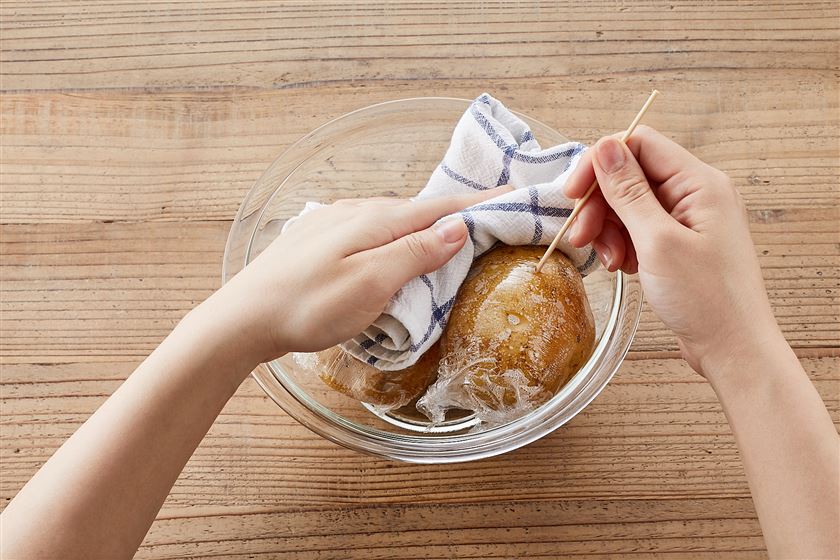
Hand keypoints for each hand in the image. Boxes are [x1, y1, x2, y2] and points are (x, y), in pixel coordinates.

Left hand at [199, 187, 509, 365]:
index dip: (479, 202)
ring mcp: (335, 223)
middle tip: (491, 216)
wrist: (242, 318)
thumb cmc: (307, 306)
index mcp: (374, 220)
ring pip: (394, 219)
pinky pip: (373, 230)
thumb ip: (414, 253)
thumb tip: (457, 228)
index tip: (514, 193)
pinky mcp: (321, 239)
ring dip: (425, 224)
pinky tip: (396, 248)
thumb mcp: (370, 284)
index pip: (440, 207)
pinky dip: (398, 235)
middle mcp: (356, 211)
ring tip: (451, 234)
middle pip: (418, 209)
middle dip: (456, 211)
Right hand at [564, 126, 779, 374]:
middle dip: (600, 205)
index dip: (600, 163)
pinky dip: (622, 246)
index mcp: (699, 183)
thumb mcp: (658, 242)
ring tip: (609, 261)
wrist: (733, 350)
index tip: (573, 194)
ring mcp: (687, 220)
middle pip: (629, 176)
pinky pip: (637, 230)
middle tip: (581, 237)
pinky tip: (622, 268)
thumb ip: (629, 192)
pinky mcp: (678, 244)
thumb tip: (604, 146)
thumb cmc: (707, 300)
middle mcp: (695, 194)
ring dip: (608, 230)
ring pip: (629, 205)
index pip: (639, 144)